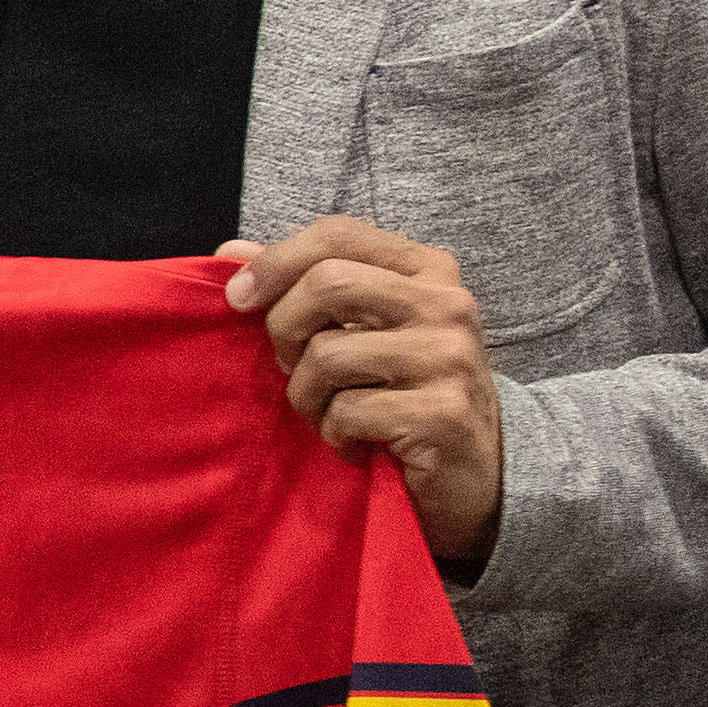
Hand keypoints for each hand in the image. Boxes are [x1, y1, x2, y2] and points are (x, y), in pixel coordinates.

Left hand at [221, 216, 503, 563]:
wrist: (478, 472)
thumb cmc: (404, 391)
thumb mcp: (359, 329)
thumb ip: (301, 285)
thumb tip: (229, 253)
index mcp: (427, 270)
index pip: (338, 234)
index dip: (276, 261)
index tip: (238, 299)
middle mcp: (448, 304)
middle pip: (327, 284)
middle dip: (283, 330)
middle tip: (290, 367)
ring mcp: (451, 357)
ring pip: (327, 355)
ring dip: (306, 396)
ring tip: (331, 414)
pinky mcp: (444, 413)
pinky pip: (347, 411)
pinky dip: (334, 434)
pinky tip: (358, 444)